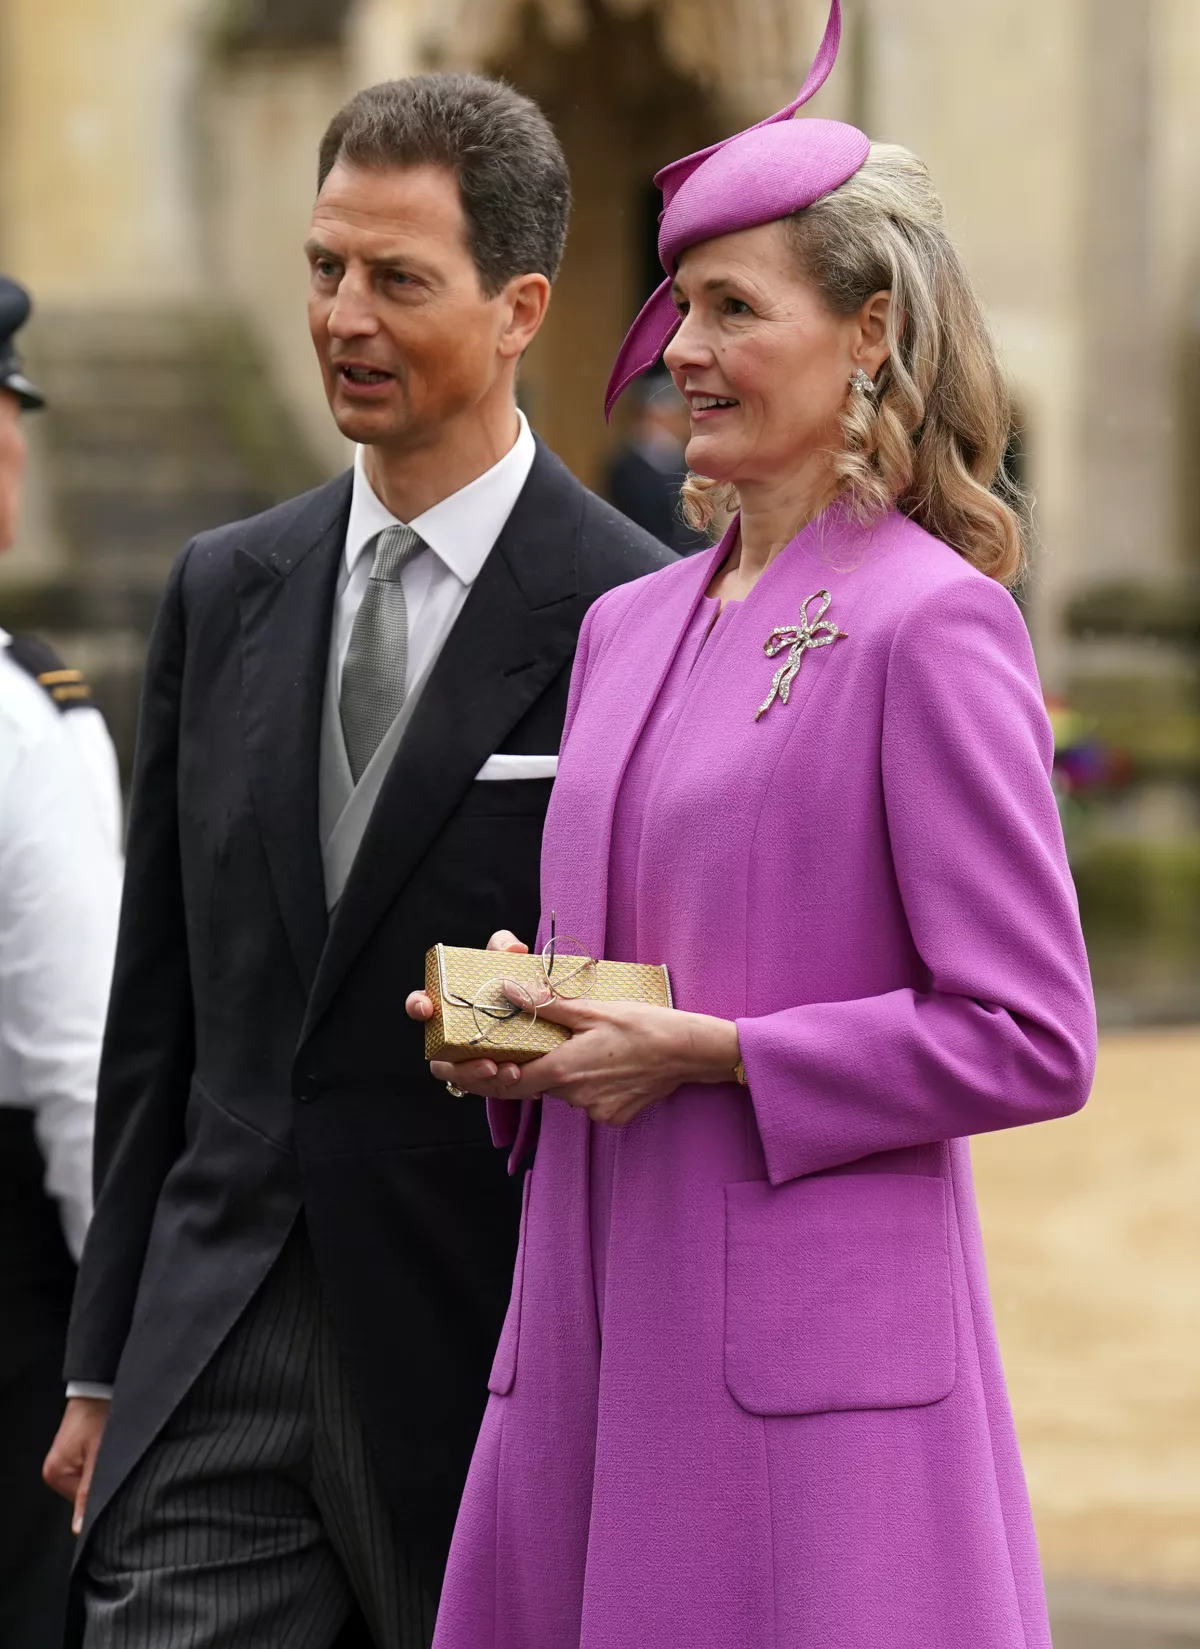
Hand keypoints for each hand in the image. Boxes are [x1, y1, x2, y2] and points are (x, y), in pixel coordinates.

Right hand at [43, 1396, 110, 1533]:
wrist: (101, 1384)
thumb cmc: (101, 1414)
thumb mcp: (101, 1456)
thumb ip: (90, 1491)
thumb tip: (80, 1527)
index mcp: (57, 1474)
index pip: (82, 1505)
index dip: (103, 1498)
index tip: (119, 1485)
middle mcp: (57, 1468)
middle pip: (86, 1492)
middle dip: (105, 1483)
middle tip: (122, 1465)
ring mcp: (65, 1458)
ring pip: (91, 1479)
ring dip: (106, 1471)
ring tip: (117, 1454)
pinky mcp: (75, 1449)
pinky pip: (91, 1466)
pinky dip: (103, 1461)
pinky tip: (114, 1450)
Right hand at [405, 930, 531, 1093]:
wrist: (534, 1011)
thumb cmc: (508, 981)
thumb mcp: (507, 961)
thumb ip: (505, 948)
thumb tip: (514, 948)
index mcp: (447, 1004)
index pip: (420, 1005)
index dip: (417, 1005)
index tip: (427, 1007)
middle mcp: (451, 1035)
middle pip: (439, 1058)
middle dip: (460, 1066)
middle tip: (488, 1064)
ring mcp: (465, 1059)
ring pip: (462, 1078)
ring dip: (484, 1079)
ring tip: (512, 1072)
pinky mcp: (485, 1078)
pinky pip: (488, 1089)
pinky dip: (504, 1085)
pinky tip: (526, 1081)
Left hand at [428, 992, 741, 1127]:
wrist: (692, 1052)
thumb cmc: (645, 1026)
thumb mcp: (593, 1009)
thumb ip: (546, 1005)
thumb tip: (505, 991)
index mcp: (563, 1070)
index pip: (504, 1082)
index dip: (472, 1076)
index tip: (444, 1069)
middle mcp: (574, 1097)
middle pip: (532, 1084)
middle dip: (520, 1067)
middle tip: (507, 1051)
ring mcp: (594, 1110)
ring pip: (560, 1089)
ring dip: (561, 1069)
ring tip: (589, 1044)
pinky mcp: (612, 1117)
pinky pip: (585, 1099)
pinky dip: (586, 1080)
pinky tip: (608, 1061)